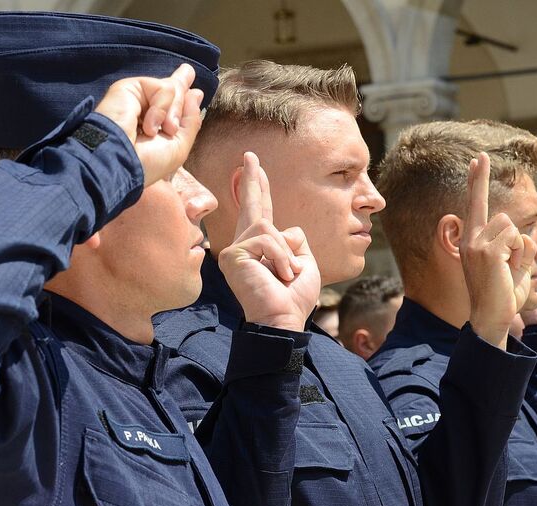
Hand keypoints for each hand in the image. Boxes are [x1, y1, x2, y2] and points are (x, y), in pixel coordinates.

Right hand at [95, 64, 203, 186]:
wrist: (122, 162)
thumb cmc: (147, 162)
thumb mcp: (179, 146)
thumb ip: (190, 120)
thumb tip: (196, 93)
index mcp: (154, 122)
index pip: (169, 98)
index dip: (180, 85)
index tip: (188, 73)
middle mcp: (144, 106)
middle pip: (173, 89)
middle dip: (179, 103)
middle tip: (170, 129)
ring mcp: (137, 96)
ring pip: (173, 89)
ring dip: (172, 113)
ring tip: (159, 131)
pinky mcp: (129, 87)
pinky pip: (163, 88)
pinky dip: (161, 109)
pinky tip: (149, 126)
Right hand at [218, 152, 320, 331]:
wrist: (282, 320)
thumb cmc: (294, 298)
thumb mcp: (304, 262)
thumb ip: (294, 240)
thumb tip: (284, 228)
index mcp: (261, 247)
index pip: (260, 212)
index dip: (258, 188)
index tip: (253, 166)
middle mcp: (243, 246)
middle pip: (251, 206)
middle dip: (252, 180)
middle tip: (250, 154)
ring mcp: (234, 250)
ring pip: (269, 228)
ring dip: (286, 254)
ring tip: (286, 275)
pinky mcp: (232, 254)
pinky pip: (267, 239)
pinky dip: (280, 257)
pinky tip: (278, 276)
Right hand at [461, 152, 536, 348]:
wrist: (491, 316)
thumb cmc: (503, 296)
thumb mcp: (512, 265)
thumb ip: (515, 246)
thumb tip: (524, 235)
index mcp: (471, 241)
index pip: (476, 204)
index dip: (478, 180)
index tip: (479, 158)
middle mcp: (469, 239)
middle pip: (506, 219)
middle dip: (516, 242)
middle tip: (507, 267)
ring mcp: (475, 244)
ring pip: (513, 229)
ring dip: (519, 250)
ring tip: (508, 271)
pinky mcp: (486, 251)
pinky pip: (516, 239)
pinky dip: (520, 256)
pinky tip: (508, 271)